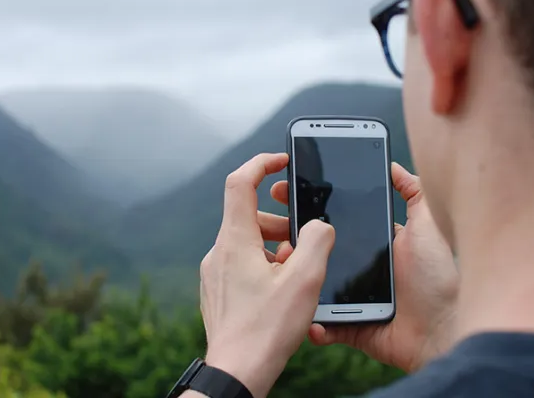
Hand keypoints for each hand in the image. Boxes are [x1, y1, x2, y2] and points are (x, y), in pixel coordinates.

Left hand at [199, 153, 335, 397]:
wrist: (236, 372)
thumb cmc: (267, 329)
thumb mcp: (304, 281)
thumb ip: (317, 242)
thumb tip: (319, 225)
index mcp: (235, 241)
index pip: (239, 182)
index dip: (261, 164)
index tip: (281, 161)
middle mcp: (219, 252)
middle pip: (250, 215)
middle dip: (280, 221)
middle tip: (303, 241)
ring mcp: (214, 272)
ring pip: (247, 241)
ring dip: (274, 246)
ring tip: (296, 272)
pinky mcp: (217, 290)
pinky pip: (241, 263)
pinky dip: (263, 264)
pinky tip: (280, 290)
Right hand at [270, 162, 459, 372]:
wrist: (444, 331)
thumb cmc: (439, 278)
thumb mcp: (429, 226)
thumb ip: (414, 193)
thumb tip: (393, 166)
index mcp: (374, 244)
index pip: (336, 222)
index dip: (311, 209)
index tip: (286, 193)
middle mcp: (360, 269)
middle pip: (320, 253)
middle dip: (294, 242)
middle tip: (274, 232)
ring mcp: (352, 299)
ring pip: (314, 286)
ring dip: (297, 279)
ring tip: (284, 269)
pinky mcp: (350, 326)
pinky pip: (323, 325)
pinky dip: (312, 323)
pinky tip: (304, 313)